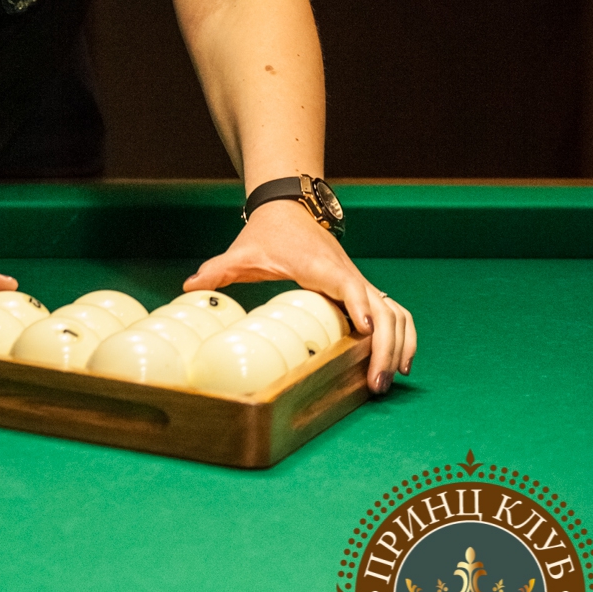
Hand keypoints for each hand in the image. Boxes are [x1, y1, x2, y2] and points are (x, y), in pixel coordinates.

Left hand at [185, 199, 415, 395]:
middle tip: (374, 385)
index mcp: (321, 266)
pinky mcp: (363, 290)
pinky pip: (395, 312)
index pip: (348, 285)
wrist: (290, 206)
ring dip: (398, 345)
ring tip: (388, 380)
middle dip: (384, 347)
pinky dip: (403, 335)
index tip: (366, 333)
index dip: (360, 307)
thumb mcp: (242, 251)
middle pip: (382, 309)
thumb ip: (218, 270)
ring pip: (396, 312)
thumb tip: (189, 287)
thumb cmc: (269, 232)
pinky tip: (399, 361)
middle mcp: (347, 274)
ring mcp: (359, 282)